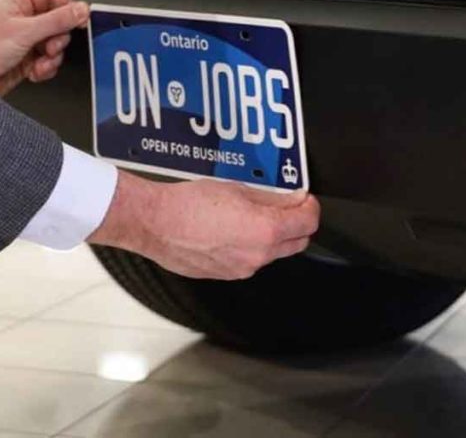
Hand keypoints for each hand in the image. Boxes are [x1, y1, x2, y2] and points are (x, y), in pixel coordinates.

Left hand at [0, 0, 88, 95]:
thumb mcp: (26, 31)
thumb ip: (57, 20)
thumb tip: (80, 9)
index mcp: (16, 3)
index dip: (66, 7)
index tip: (79, 18)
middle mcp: (20, 21)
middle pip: (56, 24)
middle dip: (57, 39)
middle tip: (51, 45)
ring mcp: (23, 42)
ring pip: (53, 45)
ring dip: (52, 57)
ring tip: (41, 60)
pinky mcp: (24, 61)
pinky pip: (46, 62)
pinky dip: (45, 68)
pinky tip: (35, 71)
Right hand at [88, 172, 319, 279]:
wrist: (155, 223)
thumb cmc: (188, 204)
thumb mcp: (236, 189)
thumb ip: (271, 197)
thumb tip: (291, 199)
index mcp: (266, 231)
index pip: (308, 221)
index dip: (309, 206)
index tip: (303, 198)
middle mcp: (258, 256)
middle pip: (298, 242)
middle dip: (297, 223)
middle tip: (285, 205)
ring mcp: (242, 269)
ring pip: (273, 254)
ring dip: (273, 236)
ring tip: (251, 215)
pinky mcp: (226, 275)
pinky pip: (249, 261)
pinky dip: (250, 246)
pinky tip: (232, 230)